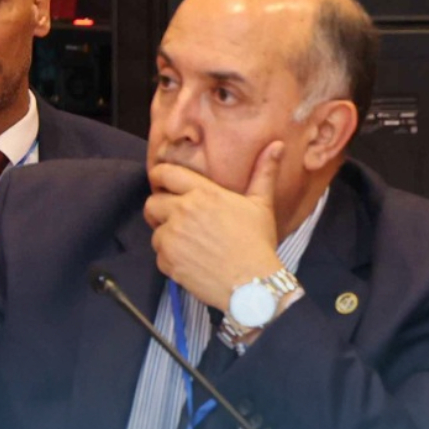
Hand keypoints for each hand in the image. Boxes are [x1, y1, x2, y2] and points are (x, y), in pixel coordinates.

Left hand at [144, 142, 284, 310]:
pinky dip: (171, 260)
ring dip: (166, 237)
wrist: (252, 283)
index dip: (158, 176)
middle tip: (174, 218)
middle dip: (159, 210)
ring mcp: (172, 238)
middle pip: (151, 203)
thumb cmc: (258, 243)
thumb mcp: (261, 204)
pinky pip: (159, 257)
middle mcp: (183, 211)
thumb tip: (276, 145)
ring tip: (187, 244)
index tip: (160, 182)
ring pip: (155, 232)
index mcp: (203, 193)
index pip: (166, 174)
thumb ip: (263, 173)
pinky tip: (191, 262)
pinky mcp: (168, 262)